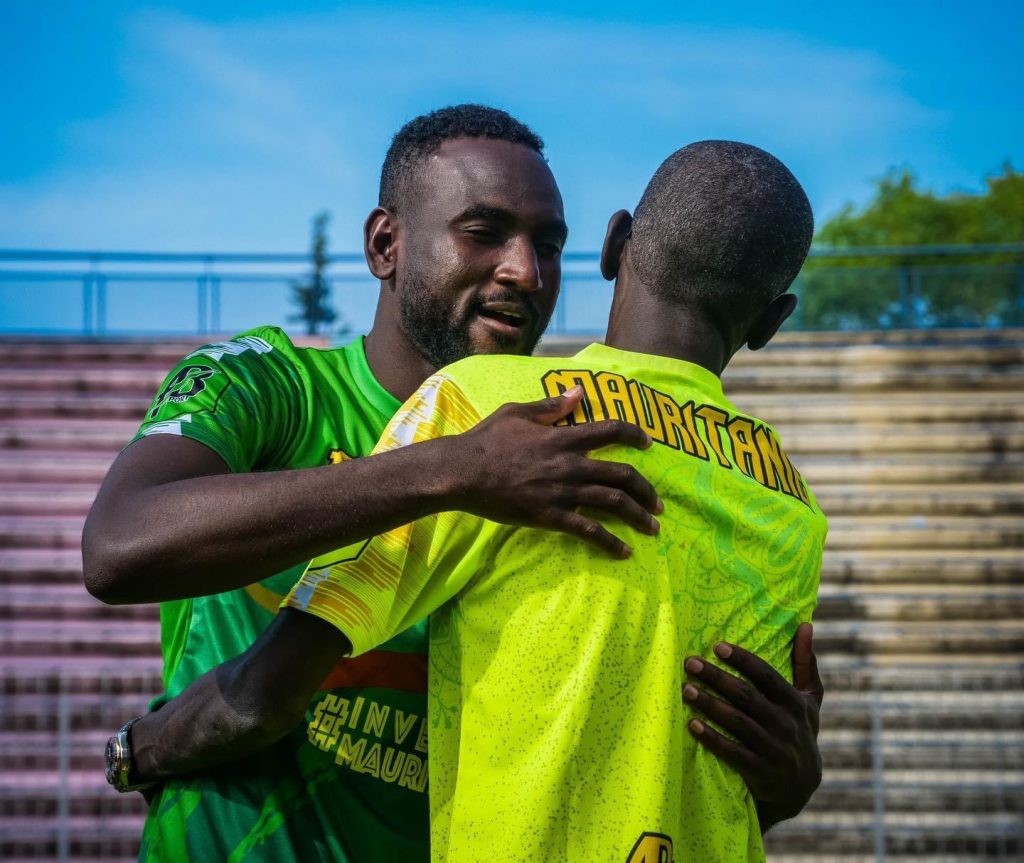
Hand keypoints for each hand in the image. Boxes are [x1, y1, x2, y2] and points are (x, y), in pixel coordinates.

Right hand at [450, 386, 662, 557]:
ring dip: (639, 516)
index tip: (648, 443)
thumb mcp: (518, 412)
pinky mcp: (551, 516)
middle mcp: (571, 464)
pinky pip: (589, 531)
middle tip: (658, 502)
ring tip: (652, 527)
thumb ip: (552, 406)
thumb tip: (579, 392)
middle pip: (623, 475)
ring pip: (614, 504)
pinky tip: (624, 551)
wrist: (462, 472)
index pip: (611, 430)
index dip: (635, 435)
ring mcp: (563, 492)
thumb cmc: (486, 440)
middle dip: (647, 491)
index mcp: (564, 437)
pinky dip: (611, 542)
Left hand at [682, 623, 822, 831]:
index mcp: (795, 703)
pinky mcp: (760, 771)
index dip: (742, 660)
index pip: (767, 676)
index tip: (717, 646)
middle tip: (690, 663)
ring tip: (686, 690)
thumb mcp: (810, 699)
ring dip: (710, 705)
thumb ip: (806, 663)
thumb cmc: (799, 730)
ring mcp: (774, 749)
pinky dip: (712, 739)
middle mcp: (786, 724)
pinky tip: (692, 724)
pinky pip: (733, 753)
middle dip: (717, 678)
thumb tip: (806, 625)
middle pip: (747, 697)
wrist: (800, 787)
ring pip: (737, 723)